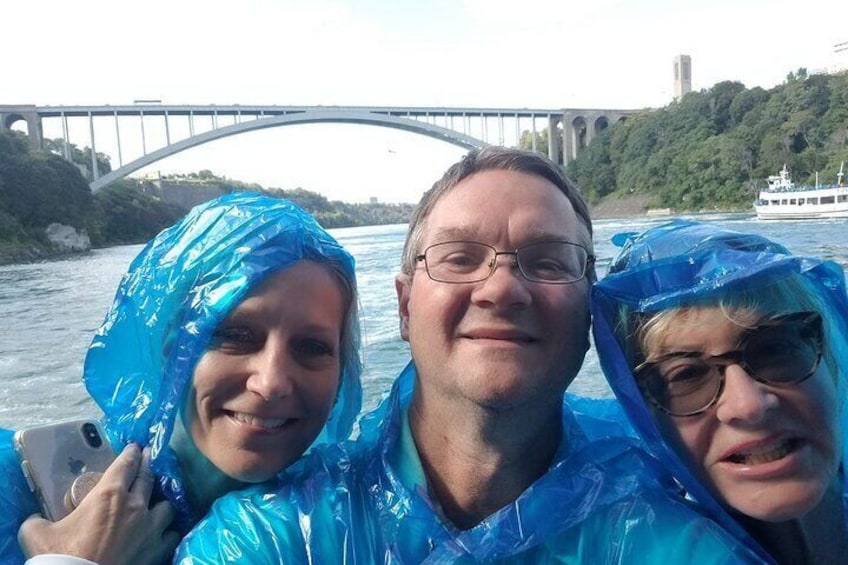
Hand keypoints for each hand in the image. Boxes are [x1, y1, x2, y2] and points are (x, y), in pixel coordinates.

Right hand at [18, 444, 178, 564]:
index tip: (136, 447)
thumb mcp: (38, 533)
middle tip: (150, 457)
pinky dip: (168, 531)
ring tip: (158, 502)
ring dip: (161, 502)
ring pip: (166, 506)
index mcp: (109, 495)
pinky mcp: (157, 549)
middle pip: (148, 478)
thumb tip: (35, 519)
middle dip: (148, 465)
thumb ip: (38, 520)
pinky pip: (171, 534)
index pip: (125, 465)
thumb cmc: (61, 556)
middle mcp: (135, 506)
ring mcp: (150, 527)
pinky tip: (164, 531)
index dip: (131, 453)